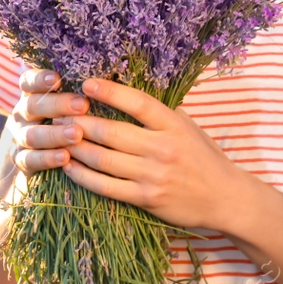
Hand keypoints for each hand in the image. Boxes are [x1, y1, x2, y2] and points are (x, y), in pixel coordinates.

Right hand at [6, 67, 91, 179]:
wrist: (49, 164)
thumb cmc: (70, 123)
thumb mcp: (71, 106)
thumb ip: (78, 94)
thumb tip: (102, 82)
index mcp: (32, 95)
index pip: (29, 82)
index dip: (40, 79)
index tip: (58, 78)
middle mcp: (22, 115)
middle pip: (33, 105)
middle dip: (57, 105)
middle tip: (82, 105)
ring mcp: (20, 138)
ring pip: (32, 134)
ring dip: (56, 134)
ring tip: (77, 134)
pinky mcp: (22, 161)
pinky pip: (31, 159)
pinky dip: (48, 158)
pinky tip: (65, 157)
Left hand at [48, 77, 255, 233]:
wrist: (225, 198)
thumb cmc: (204, 157)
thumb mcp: (188, 127)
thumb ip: (160, 113)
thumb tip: (124, 92)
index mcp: (174, 126)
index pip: (138, 103)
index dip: (110, 92)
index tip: (86, 83)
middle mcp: (163, 149)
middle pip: (111, 132)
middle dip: (79, 121)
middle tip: (58, 111)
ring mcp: (153, 176)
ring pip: (103, 159)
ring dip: (75, 146)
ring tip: (58, 135)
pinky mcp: (146, 199)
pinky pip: (105, 187)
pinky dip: (82, 176)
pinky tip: (68, 165)